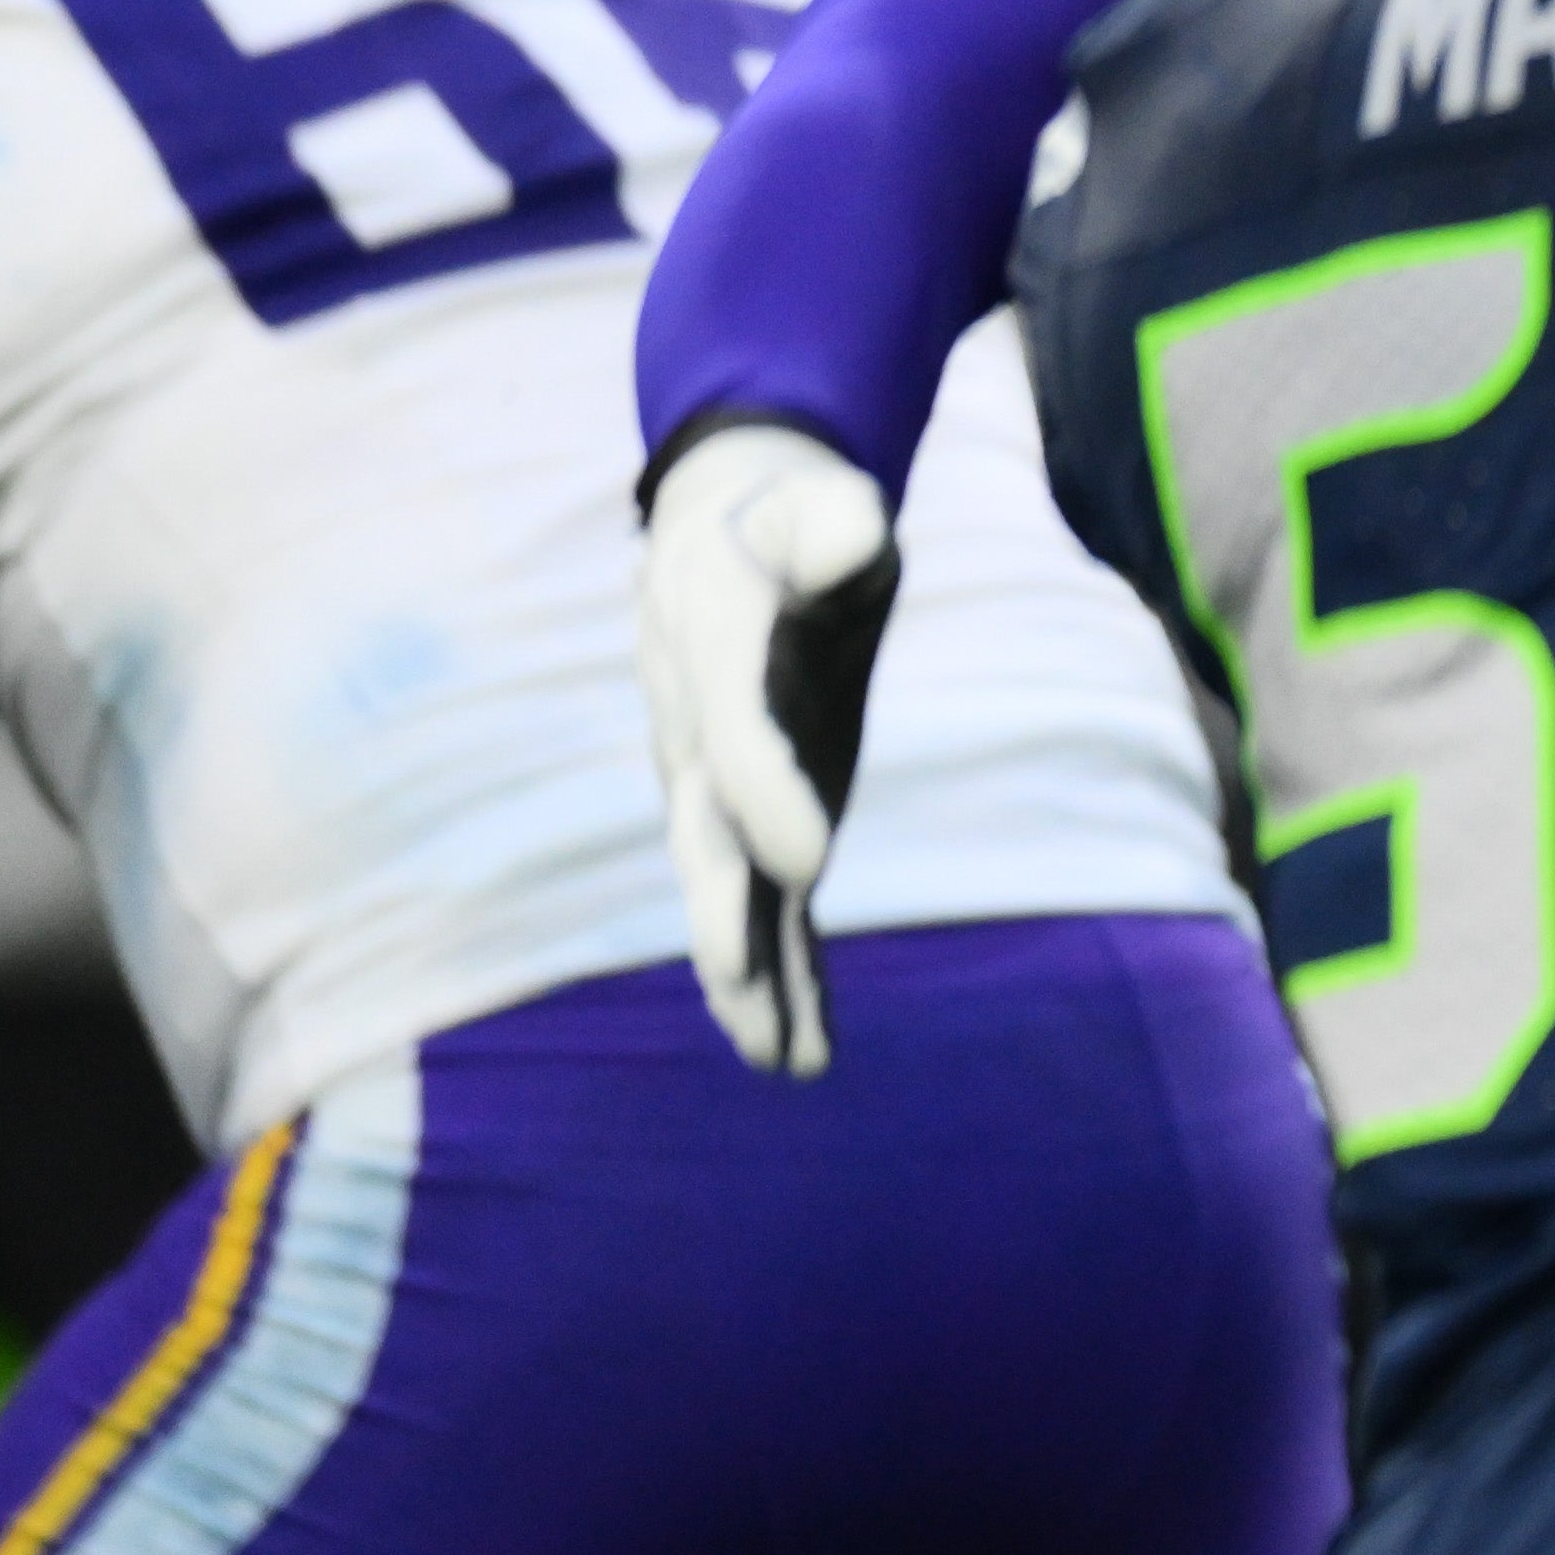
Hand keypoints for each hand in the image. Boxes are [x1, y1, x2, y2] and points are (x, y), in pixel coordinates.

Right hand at [638, 419, 904, 1075]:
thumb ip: (832, 525)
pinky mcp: (757, 814)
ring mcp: (722, 787)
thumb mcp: (818, 501)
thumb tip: (852, 545)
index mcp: (713, 662)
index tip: (807, 862)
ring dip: (747, 971)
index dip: (767, 796)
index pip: (737, 738)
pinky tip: (801, 1051)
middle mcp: (702, 740)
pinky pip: (760, 899)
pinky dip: (781, 971)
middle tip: (744, 974)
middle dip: (723, 907)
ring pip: (724, 888)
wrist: (727, 534)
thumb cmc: (789, 517)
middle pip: (706, 833)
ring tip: (776, 1053)